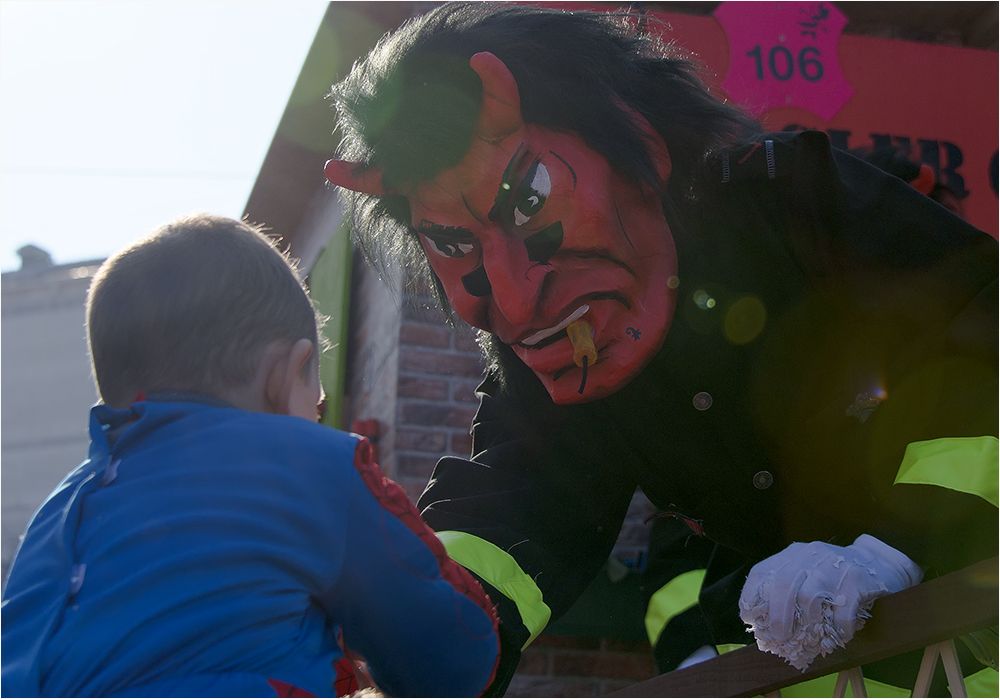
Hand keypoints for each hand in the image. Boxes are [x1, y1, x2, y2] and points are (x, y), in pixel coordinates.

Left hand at [739, 534, 922, 669]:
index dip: (751, 597)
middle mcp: (809, 556)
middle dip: (777, 615)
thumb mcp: (807, 576)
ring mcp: (833, 564)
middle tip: (780, 638)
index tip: (752, 620)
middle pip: (783, 583)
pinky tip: (841, 636)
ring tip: (813, 640)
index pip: (761, 573)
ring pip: (810, 596)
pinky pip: (842, 610)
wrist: (879, 562)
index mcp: (791, 556)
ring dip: (809, 624)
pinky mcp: (857, 578)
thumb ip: (786, 594)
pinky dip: (839, 628)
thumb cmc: (834, 577)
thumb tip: (765, 629)